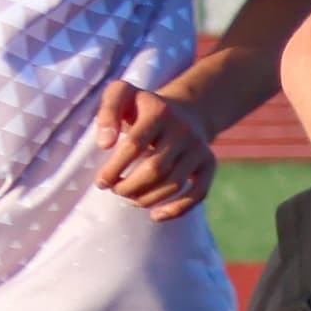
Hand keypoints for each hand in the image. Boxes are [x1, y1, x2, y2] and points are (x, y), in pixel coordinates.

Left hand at [93, 80, 214, 219]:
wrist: (185, 109)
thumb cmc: (143, 108)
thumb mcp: (122, 95)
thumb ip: (107, 112)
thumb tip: (105, 144)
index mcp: (159, 111)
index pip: (134, 145)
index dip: (114, 168)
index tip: (101, 181)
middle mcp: (183, 129)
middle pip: (154, 169)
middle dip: (129, 187)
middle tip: (115, 190)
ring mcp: (199, 148)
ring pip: (173, 184)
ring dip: (146, 199)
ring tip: (130, 198)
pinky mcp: (209, 163)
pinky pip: (198, 193)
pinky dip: (177, 210)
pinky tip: (156, 215)